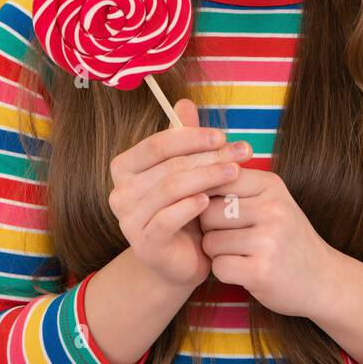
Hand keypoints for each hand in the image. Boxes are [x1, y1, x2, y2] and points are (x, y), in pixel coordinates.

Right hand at [107, 98, 253, 289]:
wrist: (181, 261)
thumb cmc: (184, 209)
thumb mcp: (186, 170)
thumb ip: (183, 139)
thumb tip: (183, 102)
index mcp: (125, 167)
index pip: (158, 144)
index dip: (192, 137)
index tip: (223, 136)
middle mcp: (120, 191)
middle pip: (169, 165)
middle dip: (209, 156)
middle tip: (241, 152)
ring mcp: (129, 219)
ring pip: (170, 189)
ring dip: (206, 177)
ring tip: (234, 172)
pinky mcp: (144, 243)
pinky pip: (167, 219)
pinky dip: (189, 207)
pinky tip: (210, 200)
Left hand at [196, 164, 337, 318]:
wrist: (323, 280)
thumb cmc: (287, 238)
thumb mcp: (272, 202)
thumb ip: (237, 187)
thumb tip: (189, 175)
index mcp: (271, 185)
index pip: (218, 179)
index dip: (206, 197)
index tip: (216, 212)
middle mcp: (272, 208)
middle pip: (207, 212)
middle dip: (210, 229)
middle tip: (231, 238)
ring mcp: (268, 240)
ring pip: (210, 242)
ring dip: (217, 253)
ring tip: (241, 255)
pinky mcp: (261, 271)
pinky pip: (218, 267)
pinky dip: (225, 272)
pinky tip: (245, 271)